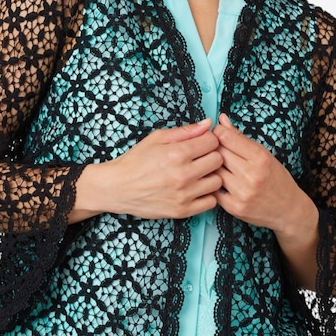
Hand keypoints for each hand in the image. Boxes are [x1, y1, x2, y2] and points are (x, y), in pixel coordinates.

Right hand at [71, 119, 223, 220]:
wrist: (117, 188)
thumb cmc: (135, 161)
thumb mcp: (156, 138)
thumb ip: (185, 131)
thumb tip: (208, 123)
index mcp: (177, 153)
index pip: (213, 141)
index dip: (209, 139)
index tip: (202, 143)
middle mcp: (183, 174)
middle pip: (218, 160)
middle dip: (212, 156)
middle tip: (201, 158)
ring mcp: (184, 194)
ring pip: (217, 181)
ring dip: (211, 176)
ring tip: (198, 174)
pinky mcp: (182, 211)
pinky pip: (211, 202)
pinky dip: (207, 195)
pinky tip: (196, 189)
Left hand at [212, 114, 317, 237]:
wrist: (288, 209)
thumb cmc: (276, 179)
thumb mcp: (264, 154)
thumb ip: (240, 137)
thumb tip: (222, 119)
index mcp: (260, 157)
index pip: (226, 137)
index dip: (218, 132)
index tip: (219, 134)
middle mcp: (251, 175)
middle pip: (217, 153)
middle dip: (213, 148)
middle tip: (214, 149)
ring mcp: (242, 193)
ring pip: (213, 171)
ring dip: (211, 166)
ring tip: (217, 165)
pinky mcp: (234, 207)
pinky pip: (213, 190)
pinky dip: (212, 183)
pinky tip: (218, 180)